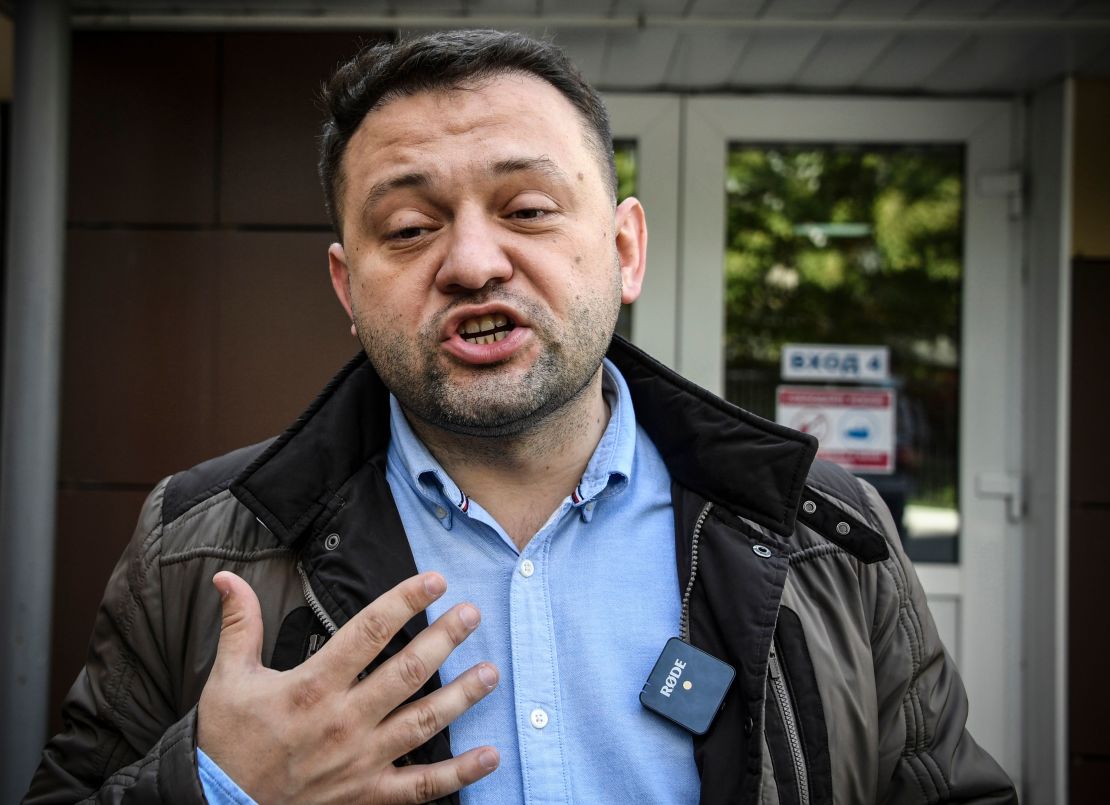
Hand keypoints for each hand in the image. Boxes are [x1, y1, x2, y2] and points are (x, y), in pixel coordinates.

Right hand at [197, 570, 499, 803]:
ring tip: (491, 672)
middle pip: (406, 672)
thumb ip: (239, 625)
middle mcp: (342, 721)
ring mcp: (359, 760)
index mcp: (312, 687)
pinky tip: (490, 755)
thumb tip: (226, 577)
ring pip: (422, 723)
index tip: (435, 581)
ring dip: (461, 697)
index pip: (368, 632)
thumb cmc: (227, 741)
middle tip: (472, 615)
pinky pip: (421, 786)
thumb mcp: (228, 678)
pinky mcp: (366, 793)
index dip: (405, 602)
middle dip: (444, 640)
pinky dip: (459, 773)